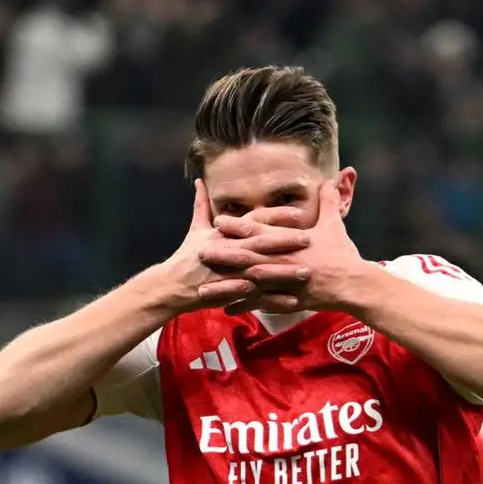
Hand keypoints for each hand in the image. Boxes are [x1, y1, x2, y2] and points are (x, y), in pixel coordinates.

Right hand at [159, 180, 297, 314]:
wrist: (173, 286)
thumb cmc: (186, 257)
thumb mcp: (195, 229)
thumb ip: (202, 205)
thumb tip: (199, 181)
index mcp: (225, 234)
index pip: (254, 221)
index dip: (277, 216)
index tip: (299, 213)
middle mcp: (230, 251)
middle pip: (262, 244)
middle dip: (286, 241)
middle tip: (309, 239)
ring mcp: (231, 273)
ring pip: (263, 271)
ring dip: (285, 272)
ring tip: (306, 272)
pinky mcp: (231, 294)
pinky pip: (256, 298)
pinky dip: (274, 301)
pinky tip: (293, 302)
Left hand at [200, 179, 363, 313]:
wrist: (353, 284)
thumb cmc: (343, 254)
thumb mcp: (335, 224)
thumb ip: (327, 202)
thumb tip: (328, 180)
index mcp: (289, 240)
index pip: (259, 229)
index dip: (236, 225)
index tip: (217, 221)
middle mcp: (282, 260)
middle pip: (247, 255)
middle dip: (222, 254)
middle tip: (200, 252)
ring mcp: (284, 281)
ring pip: (249, 282)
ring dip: (227, 284)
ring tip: (205, 287)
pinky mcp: (288, 300)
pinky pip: (261, 304)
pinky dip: (244, 306)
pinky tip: (226, 310)